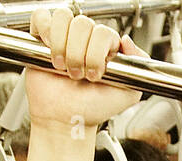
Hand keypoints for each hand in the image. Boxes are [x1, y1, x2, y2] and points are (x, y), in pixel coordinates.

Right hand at [26, 9, 142, 131]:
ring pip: (63, 18)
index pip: (102, 31)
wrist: (66, 123)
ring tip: (62, 68)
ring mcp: (63, 38)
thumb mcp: (128, 93)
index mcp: (105, 45)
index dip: (96, 53)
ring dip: (62, 46)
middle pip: (82, 23)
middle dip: (78, 54)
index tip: (94, 75)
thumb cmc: (92, 110)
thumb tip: (127, 40)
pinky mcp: (42, 40)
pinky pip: (41, 18)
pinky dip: (44, 31)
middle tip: (77, 76)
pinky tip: (48, 51)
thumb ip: (141, 65)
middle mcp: (84, 39)